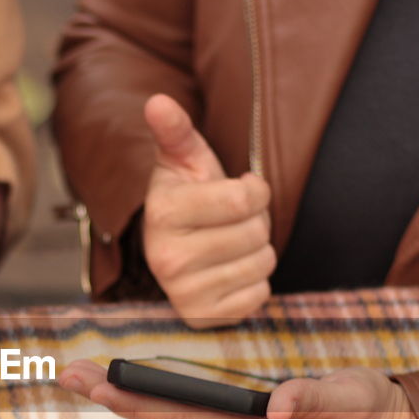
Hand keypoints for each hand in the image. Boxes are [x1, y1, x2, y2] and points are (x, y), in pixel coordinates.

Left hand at [58, 360, 418, 418]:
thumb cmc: (372, 411)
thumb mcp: (352, 399)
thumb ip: (316, 399)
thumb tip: (277, 403)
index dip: (135, 399)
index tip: (96, 382)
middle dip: (115, 398)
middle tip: (68, 374)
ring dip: (128, 403)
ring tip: (88, 379)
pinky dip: (154, 408)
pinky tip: (134, 395)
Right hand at [141, 94, 275, 328]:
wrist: (172, 245)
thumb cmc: (187, 196)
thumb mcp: (183, 160)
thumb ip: (175, 130)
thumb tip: (158, 101)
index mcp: (163, 213)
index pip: (245, 198)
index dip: (255, 190)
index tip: (242, 189)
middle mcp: (167, 258)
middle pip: (256, 233)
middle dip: (255, 222)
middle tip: (231, 221)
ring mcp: (183, 293)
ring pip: (261, 264)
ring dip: (256, 251)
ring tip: (230, 244)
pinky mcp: (202, 317)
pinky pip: (259, 296)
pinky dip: (253, 282)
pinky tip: (230, 271)